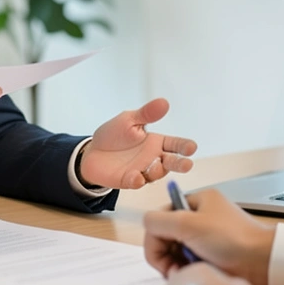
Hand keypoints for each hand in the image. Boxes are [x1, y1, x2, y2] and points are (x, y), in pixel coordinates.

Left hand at [76, 99, 196, 188]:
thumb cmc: (114, 135)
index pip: (175, 144)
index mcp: (156, 142)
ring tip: (157, 164)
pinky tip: (137, 177)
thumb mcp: (129, 120)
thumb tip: (164, 102)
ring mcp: (142, 170)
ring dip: (158, 170)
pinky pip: (136, 182)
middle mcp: (152, 158)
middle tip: (187, 164)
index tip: (192, 147)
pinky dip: (138, 180)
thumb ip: (146, 114)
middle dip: (180, 164)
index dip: (184, 146)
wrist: (92, 151)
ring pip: (156, 173)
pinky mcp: (128, 180)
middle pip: (172, 162)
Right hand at [143, 189, 275, 284]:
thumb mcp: (188, 224)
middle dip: (166, 255)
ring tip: (185, 273)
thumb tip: (146, 224)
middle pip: (166, 235)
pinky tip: (194, 275)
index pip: (160, 218)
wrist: (263, 261)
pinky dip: (188, 269)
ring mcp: (206, 236)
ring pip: (176, 251)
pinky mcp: (213, 254)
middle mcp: (200, 216)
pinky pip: (189, 260)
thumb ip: (158, 221)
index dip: (156, 239)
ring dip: (176, 264)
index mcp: (196, 200)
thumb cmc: (231, 239)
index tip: (162, 259)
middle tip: (172, 270)